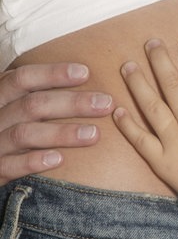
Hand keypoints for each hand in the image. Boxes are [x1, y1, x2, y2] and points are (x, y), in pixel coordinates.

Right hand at [0, 63, 111, 183]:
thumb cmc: (8, 127)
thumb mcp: (16, 106)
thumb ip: (41, 94)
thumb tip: (87, 76)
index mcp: (1, 96)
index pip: (23, 78)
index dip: (53, 74)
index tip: (86, 73)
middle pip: (32, 105)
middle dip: (72, 103)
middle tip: (106, 103)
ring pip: (24, 134)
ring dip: (61, 133)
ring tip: (94, 134)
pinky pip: (10, 166)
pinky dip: (33, 161)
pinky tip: (59, 159)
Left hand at [113, 37, 177, 194]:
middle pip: (173, 86)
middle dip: (160, 62)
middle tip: (150, 43)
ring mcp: (174, 142)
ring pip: (152, 108)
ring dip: (138, 85)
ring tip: (128, 66)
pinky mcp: (161, 161)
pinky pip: (141, 141)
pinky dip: (128, 125)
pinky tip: (118, 109)